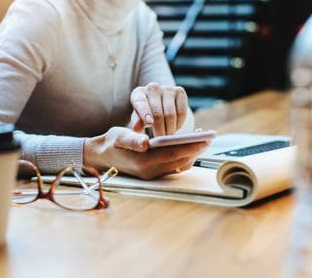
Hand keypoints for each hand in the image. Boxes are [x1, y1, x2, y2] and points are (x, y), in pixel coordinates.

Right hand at [83, 127, 209, 179]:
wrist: (101, 156)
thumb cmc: (111, 143)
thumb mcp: (119, 137)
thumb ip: (132, 139)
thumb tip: (146, 142)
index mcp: (143, 163)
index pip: (172, 155)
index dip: (189, 147)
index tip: (203, 140)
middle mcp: (150, 172)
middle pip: (180, 162)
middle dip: (196, 150)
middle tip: (209, 138)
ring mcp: (153, 174)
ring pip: (179, 165)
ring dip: (192, 154)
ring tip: (202, 140)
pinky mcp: (154, 172)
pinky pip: (174, 166)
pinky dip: (184, 156)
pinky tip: (189, 145)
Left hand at [130, 83, 187, 135]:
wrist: (160, 105)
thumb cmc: (145, 115)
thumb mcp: (138, 120)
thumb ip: (137, 123)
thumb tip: (136, 128)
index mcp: (138, 94)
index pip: (140, 103)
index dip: (145, 113)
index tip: (149, 123)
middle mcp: (152, 88)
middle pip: (158, 113)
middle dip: (159, 131)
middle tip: (160, 142)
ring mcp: (167, 88)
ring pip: (171, 114)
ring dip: (170, 130)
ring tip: (167, 137)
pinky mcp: (180, 91)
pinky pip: (181, 112)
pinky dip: (178, 124)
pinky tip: (174, 128)